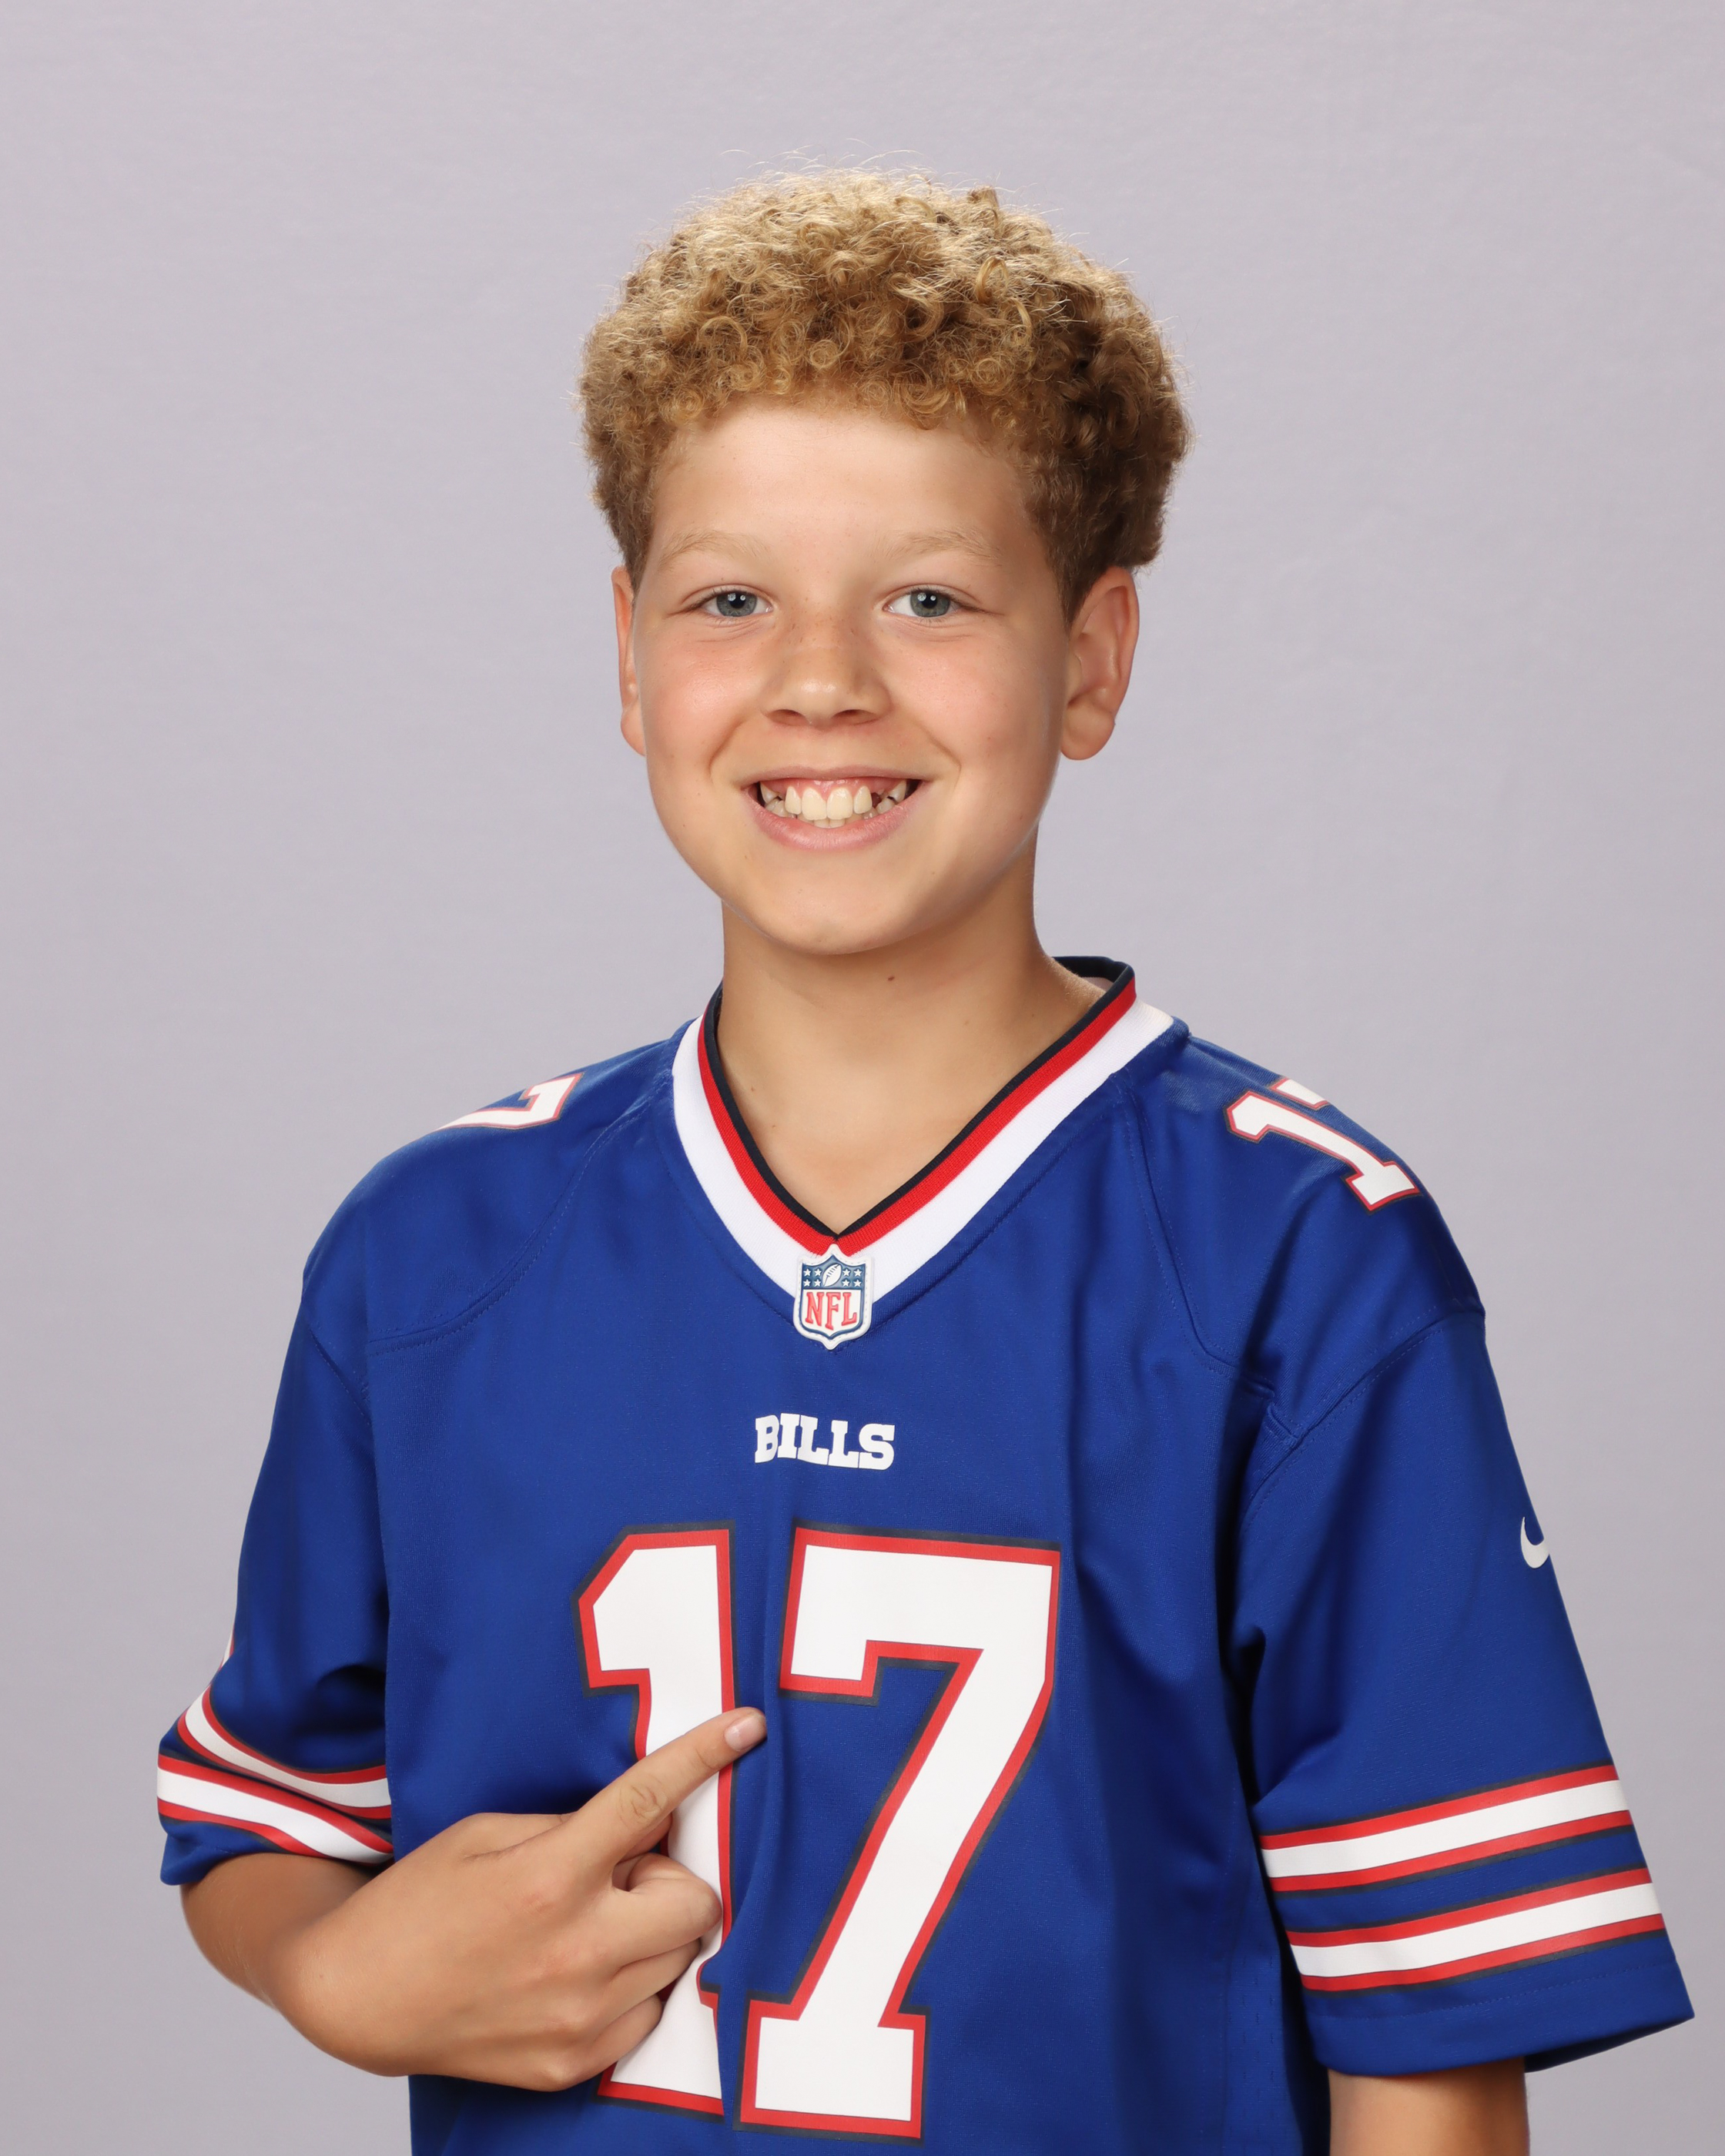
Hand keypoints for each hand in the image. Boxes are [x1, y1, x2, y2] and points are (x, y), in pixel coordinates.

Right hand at [252, 1706, 764, 2089]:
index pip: (647, 1803)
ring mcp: (577, 2018)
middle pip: (694, 1900)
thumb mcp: (490, 1832)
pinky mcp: (574, 2064)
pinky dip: (635, 1987)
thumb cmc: (421, 1900)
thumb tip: (654, 1820)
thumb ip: (576, 1824)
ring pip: (681, 1959)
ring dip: (654, 1932)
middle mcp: (574, 1951)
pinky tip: (583, 1973)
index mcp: (548, 1877)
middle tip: (617, 1877)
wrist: (356, 1996)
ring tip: (591, 1926)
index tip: (747, 1727)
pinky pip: (650, 2015)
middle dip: (669, 1878)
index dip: (703, 1757)